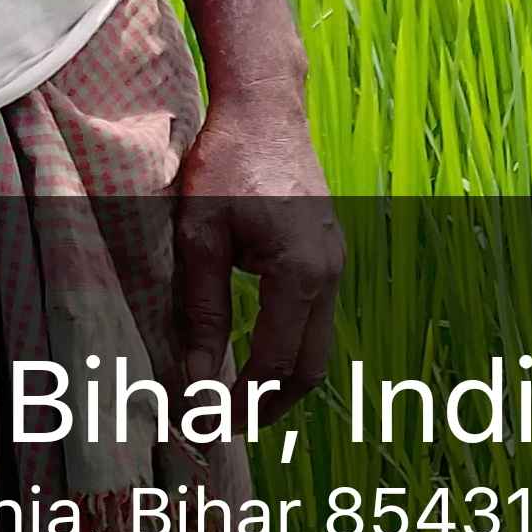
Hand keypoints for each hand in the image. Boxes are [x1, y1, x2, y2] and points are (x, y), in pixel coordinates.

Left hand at [171, 91, 342, 405]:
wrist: (264, 106)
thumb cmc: (226, 164)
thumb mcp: (200, 238)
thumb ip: (202, 313)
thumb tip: (195, 380)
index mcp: (300, 274)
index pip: (274, 365)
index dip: (240, 403)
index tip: (206, 425)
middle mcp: (329, 273)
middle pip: (309, 368)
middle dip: (270, 405)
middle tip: (224, 424)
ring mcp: (336, 261)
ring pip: (318, 345)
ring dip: (282, 378)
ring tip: (237, 397)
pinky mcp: (330, 251)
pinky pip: (317, 317)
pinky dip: (290, 345)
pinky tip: (257, 350)